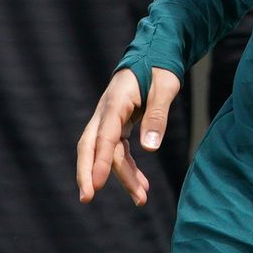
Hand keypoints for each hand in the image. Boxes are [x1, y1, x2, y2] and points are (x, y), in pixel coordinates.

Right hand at [75, 66, 180, 206]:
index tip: (95, 187)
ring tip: (141, 199)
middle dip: (88, 173)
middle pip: (90, 147)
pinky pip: (118, 151)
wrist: (155, 53)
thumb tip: (150, 148)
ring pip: (107, 153)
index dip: (100, 162)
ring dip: (121, 176)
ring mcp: (110, 119)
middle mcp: (107, 112)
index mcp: (116, 101)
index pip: (104, 136)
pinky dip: (128, 168)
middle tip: (87, 198)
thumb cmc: (160, 68)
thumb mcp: (165, 87)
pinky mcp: (118, 125)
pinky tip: (141, 186)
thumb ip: (157, 116)